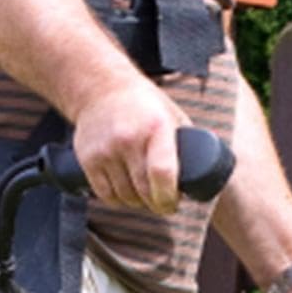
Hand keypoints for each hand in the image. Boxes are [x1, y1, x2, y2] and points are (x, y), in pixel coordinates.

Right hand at [71, 79, 188, 213]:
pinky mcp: (88, 158)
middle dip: (157, 204)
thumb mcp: (170, 116)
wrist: (102, 88)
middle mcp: (128, 139)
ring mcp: (106, 149)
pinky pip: (105, 194)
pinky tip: (126, 193)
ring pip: (125, 196)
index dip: (169, 197)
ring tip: (145, 196)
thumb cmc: (144, 105)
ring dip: (137, 203)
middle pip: (143, 191)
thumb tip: (203, 175)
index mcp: (156, 128)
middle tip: (164, 204)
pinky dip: (117, 200)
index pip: (162, 173)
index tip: (173, 203)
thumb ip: (183, 144)